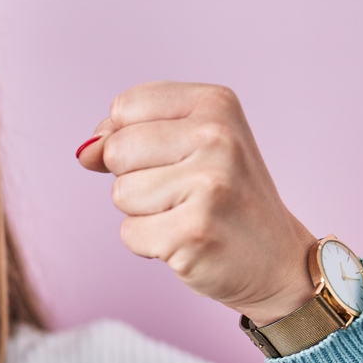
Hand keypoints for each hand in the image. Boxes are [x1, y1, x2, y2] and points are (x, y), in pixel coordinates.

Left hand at [77, 83, 316, 326]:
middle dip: (134, 179)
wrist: (277, 260)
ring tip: (187, 216)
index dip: (125, 138)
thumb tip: (84, 153)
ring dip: (144, 213)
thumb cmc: (224, 198)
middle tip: (181, 193)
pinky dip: (149, 245)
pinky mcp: (194, 232)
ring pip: (120, 194)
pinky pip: (129, 233)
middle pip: (116, 150)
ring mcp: (208, 185)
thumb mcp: (190, 145)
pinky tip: (187, 241)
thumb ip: (131, 135)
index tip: (164, 158)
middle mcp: (217, 136)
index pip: (124, 107)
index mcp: (216, 103)